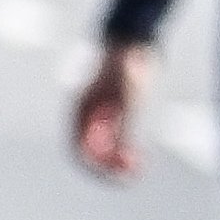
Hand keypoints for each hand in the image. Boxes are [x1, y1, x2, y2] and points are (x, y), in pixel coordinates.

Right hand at [69, 39, 153, 180]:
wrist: (134, 42)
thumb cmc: (128, 67)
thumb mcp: (129, 98)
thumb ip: (124, 125)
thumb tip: (122, 153)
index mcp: (82, 110)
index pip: (79, 149)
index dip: (94, 167)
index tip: (115, 176)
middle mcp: (88, 115)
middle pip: (91, 152)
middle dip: (109, 166)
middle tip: (132, 173)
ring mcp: (101, 114)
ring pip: (104, 148)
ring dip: (117, 161)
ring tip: (138, 166)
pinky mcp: (116, 112)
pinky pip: (116, 139)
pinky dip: (125, 150)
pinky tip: (140, 154)